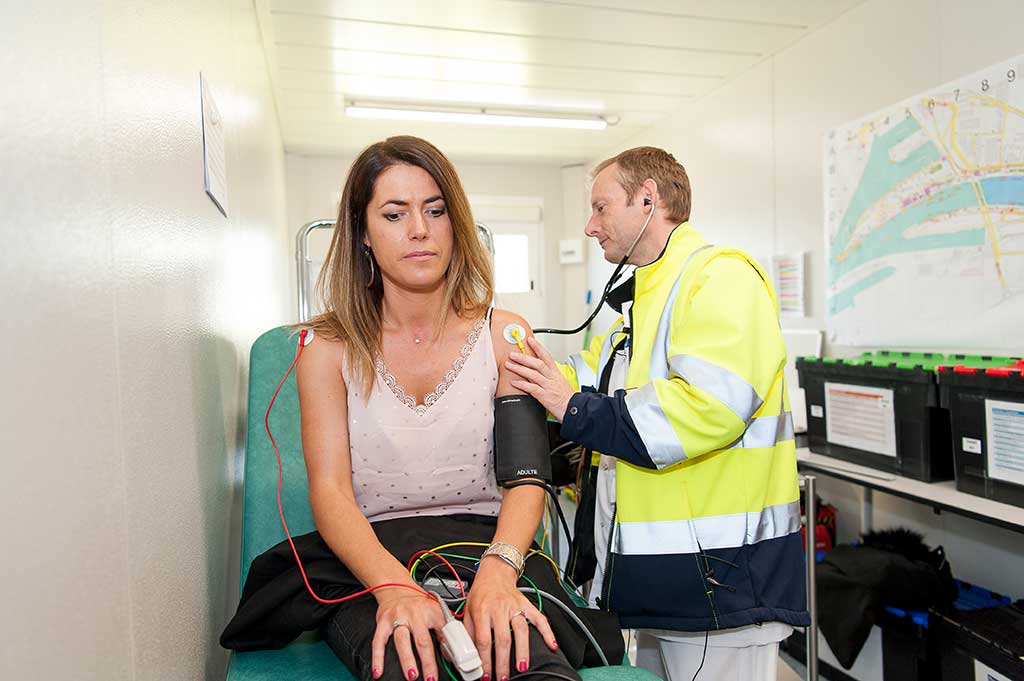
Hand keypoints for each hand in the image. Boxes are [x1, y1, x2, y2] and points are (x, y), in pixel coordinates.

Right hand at [372, 589, 445, 680]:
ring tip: (411, 675)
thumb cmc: (418, 604)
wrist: (397, 588)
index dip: (447, 648)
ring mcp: (397, 617)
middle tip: (430, 677)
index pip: (442, 631)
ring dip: (407, 660)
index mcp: (431, 611)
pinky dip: (377, 657)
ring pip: (402, 641)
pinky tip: (378, 671)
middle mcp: (414, 614)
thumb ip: (444, 631)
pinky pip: (378, 641)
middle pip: (422, 640)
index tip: (451, 663)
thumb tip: (451, 654)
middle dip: (427, 661)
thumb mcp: (436, 611)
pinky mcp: (382, 621)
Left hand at [463, 564, 557, 680]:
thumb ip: (467, 633)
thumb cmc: (481, 593)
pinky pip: (539, 618)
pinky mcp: (527, 605)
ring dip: (523, 651)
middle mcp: (500, 608)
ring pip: (522, 630)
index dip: (485, 659)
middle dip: (504, 661)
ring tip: (522, 667)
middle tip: (503, 677)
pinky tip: (552, 644)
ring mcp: (515, 606)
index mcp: (482, 610)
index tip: (485, 674)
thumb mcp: (467, 610)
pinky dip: (547, 632)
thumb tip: (464, 654)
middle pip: (503, 638)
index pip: (484, 639)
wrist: (494, 573)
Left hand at [505, 337, 575, 422]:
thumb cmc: (568, 399)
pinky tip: (514, 382)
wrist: (575, 410)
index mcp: (556, 374)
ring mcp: (548, 386)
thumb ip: (548, 377)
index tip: (530, 340)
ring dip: (519, 368)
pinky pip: (531, 388)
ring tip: (509, 365)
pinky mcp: (545, 396)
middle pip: (537, 363)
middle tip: (513, 354)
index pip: (547, 356)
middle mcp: (552, 378)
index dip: (538, 347)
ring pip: (533, 374)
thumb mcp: (560, 384)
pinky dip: (522, 384)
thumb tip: (537, 373)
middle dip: (524, 357)